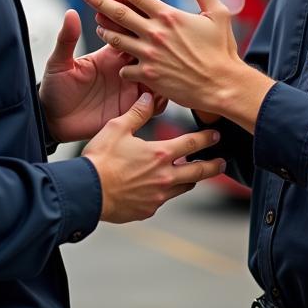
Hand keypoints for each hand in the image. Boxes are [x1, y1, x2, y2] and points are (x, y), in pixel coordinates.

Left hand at [40, 0, 163, 142]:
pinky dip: (162, 92)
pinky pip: (154, 97)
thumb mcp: (60, 63)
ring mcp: (131, 84)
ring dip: (165, 55)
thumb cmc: (55, 89)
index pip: (125, 21)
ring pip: (156, 67)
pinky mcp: (133, 105)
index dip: (133, 2)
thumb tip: (71, 12)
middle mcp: (123, 64)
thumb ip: (67, 40)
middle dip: (154, 20)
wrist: (56, 122)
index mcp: (108, 51)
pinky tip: (170, 84)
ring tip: (172, 39)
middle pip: (145, 38)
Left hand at [80, 0, 274, 129]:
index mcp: (169, 16)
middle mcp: (155, 33)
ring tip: (98, 24)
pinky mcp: (148, 76)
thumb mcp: (218, 14)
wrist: (223, 86)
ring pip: (116, 39)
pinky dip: (122, 64)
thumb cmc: (223, 50)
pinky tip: (121, 61)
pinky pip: (125, 68)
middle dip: (99, 1)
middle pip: (118, 13)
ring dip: (105, 30)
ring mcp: (149, 56)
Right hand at [82, 92, 226, 222]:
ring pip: (183, 187)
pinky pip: (163, 200)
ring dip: (190, 179)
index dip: (206, 139)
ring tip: (193, 175)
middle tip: (221, 163)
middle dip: (212, 166)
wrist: (86, 193)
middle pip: (198, 171)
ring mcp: (157, 197)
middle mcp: (164, 177)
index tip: (216, 136)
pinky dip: (165, 192)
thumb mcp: (117, 128)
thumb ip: (137, 113)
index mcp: (159, 154)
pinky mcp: (147, 210)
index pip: (192, 144)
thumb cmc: (100, 160)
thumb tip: (149, 97)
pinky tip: (159, 188)